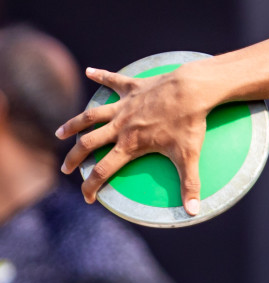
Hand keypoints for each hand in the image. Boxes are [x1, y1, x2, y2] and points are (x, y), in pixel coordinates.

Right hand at [57, 64, 215, 213]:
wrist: (192, 90)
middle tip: (66, 168)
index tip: (88, 198)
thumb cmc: (190, 124)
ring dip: (75, 124)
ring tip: (60, 132)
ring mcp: (124, 105)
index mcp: (130, 144)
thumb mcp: (189, 157)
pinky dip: (100, 75)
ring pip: (91, 115)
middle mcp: (121, 125)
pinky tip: (89, 71)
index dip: (92, 186)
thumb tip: (193, 212)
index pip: (103, 170)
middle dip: (75, 158)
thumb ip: (190, 185)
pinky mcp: (133, 87)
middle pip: (89, 144)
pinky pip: (112, 80)